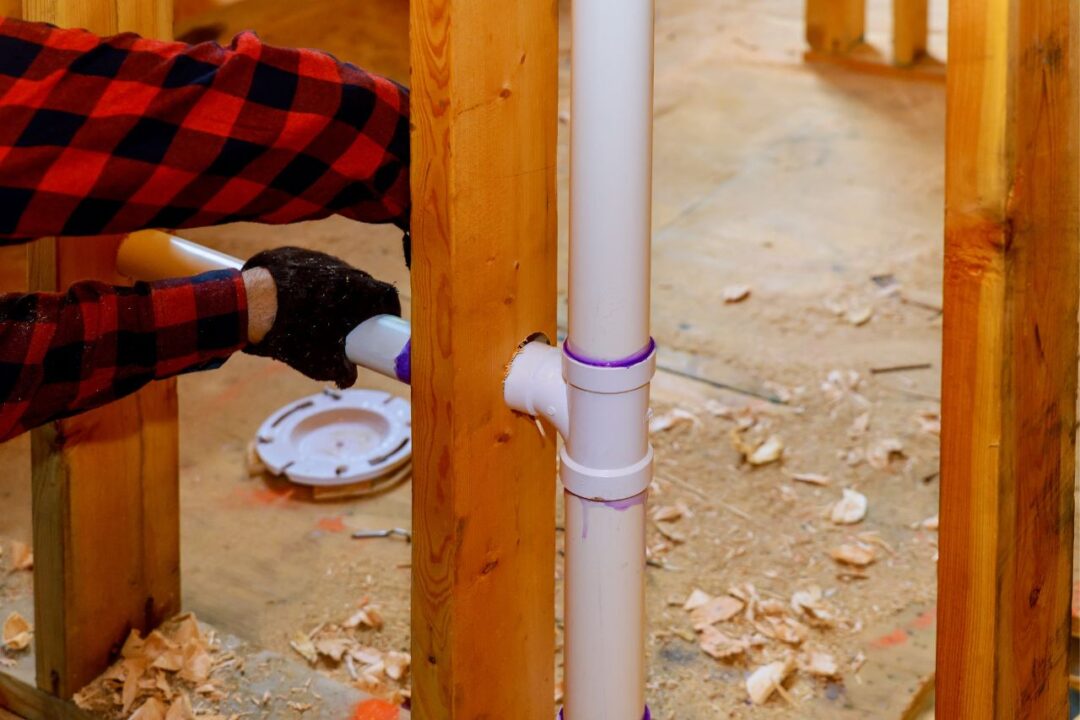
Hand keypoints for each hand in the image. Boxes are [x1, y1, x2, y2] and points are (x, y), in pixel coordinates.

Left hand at [241, 247, 399, 387]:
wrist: (249, 306)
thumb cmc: (292, 334)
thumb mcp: (321, 361)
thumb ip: (341, 372)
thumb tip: (348, 379)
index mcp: (358, 290)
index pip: (387, 295)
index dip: (389, 309)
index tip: (385, 322)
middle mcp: (343, 269)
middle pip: (362, 285)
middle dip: (361, 304)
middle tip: (350, 325)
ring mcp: (318, 258)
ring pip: (335, 276)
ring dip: (334, 293)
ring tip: (317, 313)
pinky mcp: (294, 254)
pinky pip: (310, 269)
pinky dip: (309, 284)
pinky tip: (295, 301)